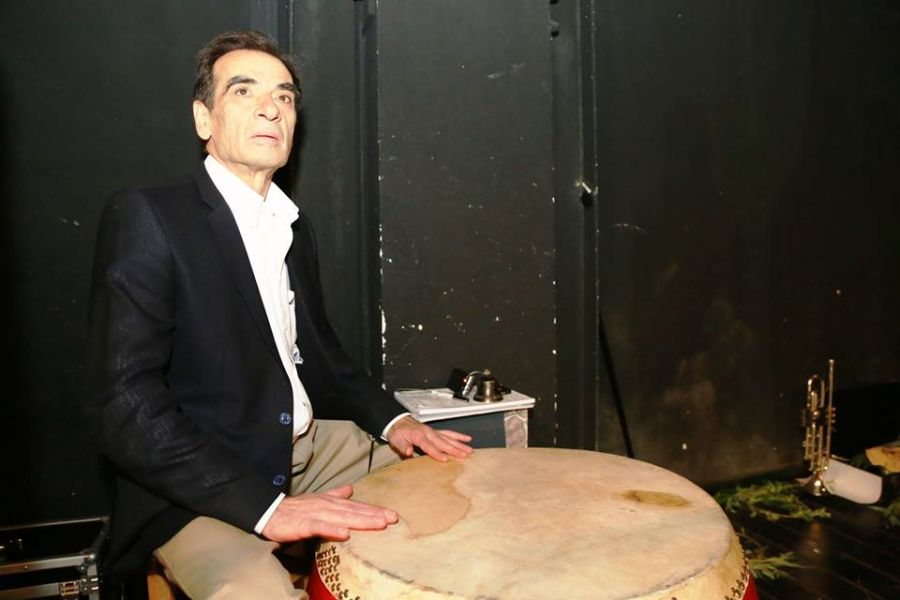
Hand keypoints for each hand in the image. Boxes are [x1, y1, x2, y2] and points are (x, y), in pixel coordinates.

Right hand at [261, 484, 397, 541]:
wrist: (270, 512)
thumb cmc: (295, 508)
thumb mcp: (318, 499)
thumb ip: (335, 494)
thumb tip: (351, 489)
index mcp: (331, 501)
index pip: (357, 506)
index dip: (374, 510)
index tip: (391, 515)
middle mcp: (327, 506)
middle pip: (354, 511)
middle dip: (374, 515)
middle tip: (392, 519)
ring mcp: (316, 514)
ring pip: (342, 518)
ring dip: (361, 520)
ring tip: (378, 524)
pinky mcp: (304, 524)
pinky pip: (320, 527)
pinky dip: (332, 530)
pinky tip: (345, 534)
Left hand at [387, 416, 472, 461]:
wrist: (398, 422)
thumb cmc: (398, 433)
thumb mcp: (396, 440)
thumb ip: (403, 447)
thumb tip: (408, 452)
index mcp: (418, 435)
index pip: (429, 446)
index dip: (437, 453)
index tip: (445, 459)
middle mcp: (428, 432)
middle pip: (443, 442)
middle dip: (454, 449)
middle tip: (464, 455)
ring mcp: (433, 431)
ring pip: (449, 438)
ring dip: (459, 444)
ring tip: (469, 450)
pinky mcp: (436, 432)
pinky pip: (449, 433)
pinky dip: (458, 436)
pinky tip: (467, 439)